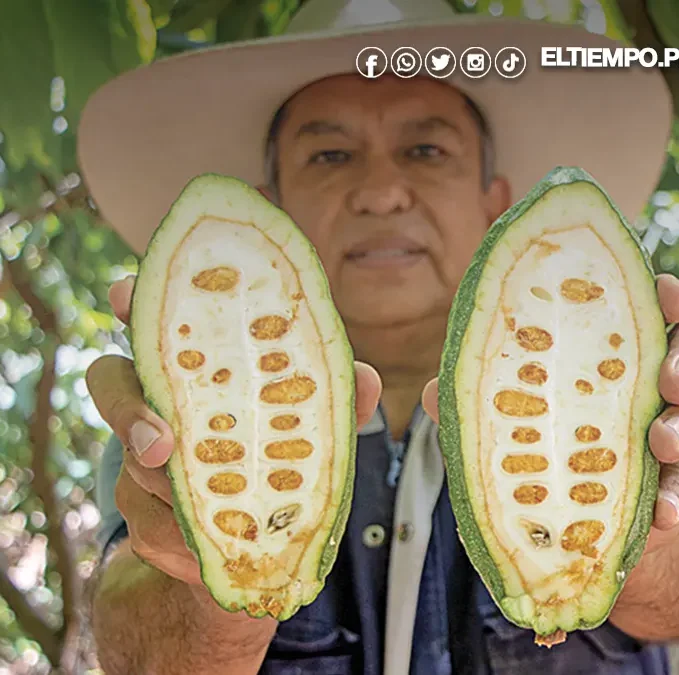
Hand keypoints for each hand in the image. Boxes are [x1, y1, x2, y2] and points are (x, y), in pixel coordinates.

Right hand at [88, 276, 382, 592]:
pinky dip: (186, 545)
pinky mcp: (139, 515)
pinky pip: (148, 530)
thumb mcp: (316, 424)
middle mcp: (156, 403)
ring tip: (225, 518)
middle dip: (129, 414)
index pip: (152, 320)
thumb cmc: (285, 456)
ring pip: (133, 471)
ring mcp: (138, 460)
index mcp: (194, 369)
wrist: (258, 546)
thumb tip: (366, 382)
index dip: (135, 303)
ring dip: (178, 497)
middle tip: (161, 445)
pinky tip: (214, 555)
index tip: (124, 292)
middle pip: (111, 385)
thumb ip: (334, 399)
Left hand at [420, 274, 678, 547]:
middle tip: (669, 381)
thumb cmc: (545, 435)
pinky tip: (662, 511)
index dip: (669, 293)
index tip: (667, 297)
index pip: (655, 297)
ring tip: (663, 445)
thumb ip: (483, 399)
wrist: (583, 513)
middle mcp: (661, 367)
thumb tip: (430, 394)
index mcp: (622, 336)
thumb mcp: (510, 413)